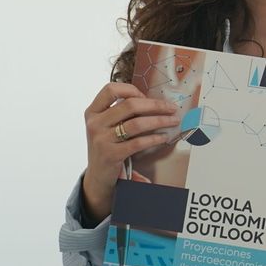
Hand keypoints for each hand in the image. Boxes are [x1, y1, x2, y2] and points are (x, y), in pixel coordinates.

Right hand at [80, 83, 181, 220]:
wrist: (97, 176)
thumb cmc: (107, 146)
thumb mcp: (106, 126)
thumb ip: (120, 112)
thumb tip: (151, 100)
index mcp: (92, 112)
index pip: (110, 89)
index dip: (131, 90)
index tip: (146, 97)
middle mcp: (95, 123)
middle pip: (130, 105)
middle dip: (156, 105)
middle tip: (171, 108)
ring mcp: (101, 139)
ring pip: (137, 123)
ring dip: (160, 121)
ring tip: (173, 121)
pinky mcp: (111, 155)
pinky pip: (138, 142)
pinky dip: (154, 138)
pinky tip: (164, 137)